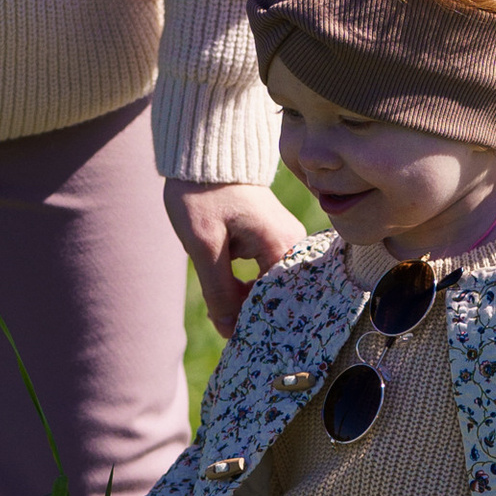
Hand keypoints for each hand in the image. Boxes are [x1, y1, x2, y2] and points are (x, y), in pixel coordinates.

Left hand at [164, 178, 304, 336]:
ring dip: (244, 301)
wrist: (202, 154)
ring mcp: (285, 242)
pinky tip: (224, 296)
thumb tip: (230, 330)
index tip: (237, 341)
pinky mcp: (273, 240)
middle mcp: (293, 245)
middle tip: (222, 328)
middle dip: (250, 314)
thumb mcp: (204, 246)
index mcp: (283, 245)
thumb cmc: (202, 194)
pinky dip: (245, 288)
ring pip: (269, 288)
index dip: (258, 323)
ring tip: (218, 310)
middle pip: (278, 297)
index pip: (279, 301)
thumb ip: (219, 291)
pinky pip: (265, 275)